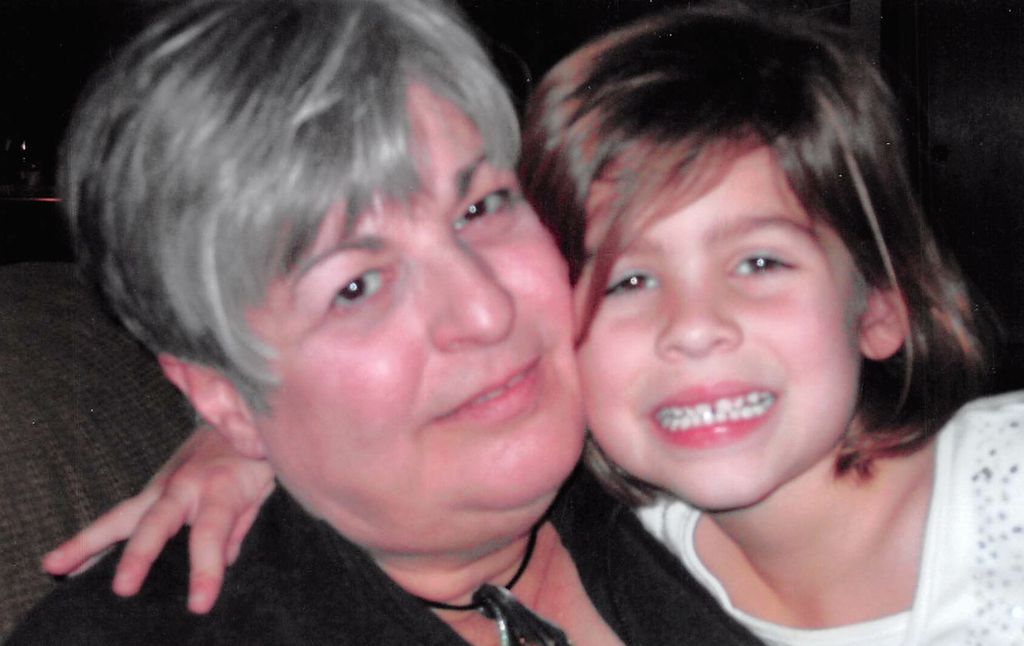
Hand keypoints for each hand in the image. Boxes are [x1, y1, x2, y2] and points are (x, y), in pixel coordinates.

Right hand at [41, 425, 274, 613]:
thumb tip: (223, 560)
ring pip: (121, 515)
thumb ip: (242, 524)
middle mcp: (184, 486)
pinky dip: (95, 538)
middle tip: (121, 589)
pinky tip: (68, 563)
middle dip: (138, 556)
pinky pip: (121, 515)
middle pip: (155, 522)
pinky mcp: (152, 488)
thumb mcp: (263, 488)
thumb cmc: (255, 455)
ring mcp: (162, 485)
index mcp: (221, 488)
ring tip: (54, 565)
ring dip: (87, 542)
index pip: (211, 534)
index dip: (205, 570)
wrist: (240, 411)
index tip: (198, 605)